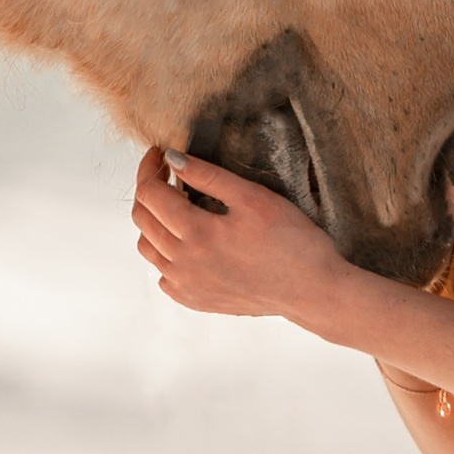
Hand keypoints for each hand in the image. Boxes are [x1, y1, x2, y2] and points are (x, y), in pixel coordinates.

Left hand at [131, 145, 350, 321]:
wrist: (312, 290)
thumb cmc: (291, 242)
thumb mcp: (253, 197)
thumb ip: (208, 176)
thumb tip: (173, 158)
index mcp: (196, 234)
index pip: (150, 194)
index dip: (150, 167)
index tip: (161, 153)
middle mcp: (183, 264)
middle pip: (142, 220)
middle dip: (148, 189)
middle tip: (167, 173)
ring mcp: (187, 286)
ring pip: (148, 248)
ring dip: (154, 222)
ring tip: (176, 205)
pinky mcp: (196, 301)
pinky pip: (164, 274)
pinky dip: (165, 253)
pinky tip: (188, 241)